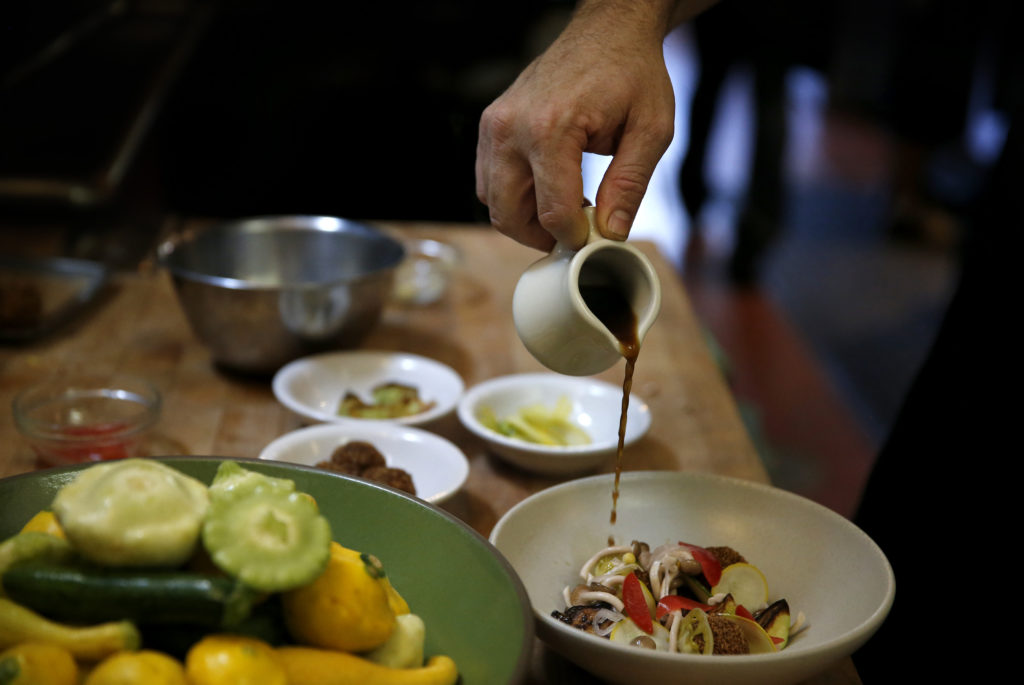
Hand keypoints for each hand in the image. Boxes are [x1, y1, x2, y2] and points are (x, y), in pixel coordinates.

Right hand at [475, 1, 680, 250]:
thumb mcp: (651, 130)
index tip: (594, 237)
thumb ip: (630, 185)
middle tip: (574, 234)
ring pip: (491, 201)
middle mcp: (512, 128)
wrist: (607, 31)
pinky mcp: (490, 125)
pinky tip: (547, 189)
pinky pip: (488, 179)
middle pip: (508, 214)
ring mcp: (494, 125)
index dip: (574, 236)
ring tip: (564, 209)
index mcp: (551, 128)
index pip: (552, 210)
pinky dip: (512, 196)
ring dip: (524, 218)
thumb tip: (611, 233)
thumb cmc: (631, 74)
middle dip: (541, 236)